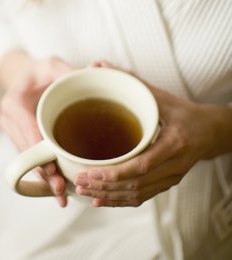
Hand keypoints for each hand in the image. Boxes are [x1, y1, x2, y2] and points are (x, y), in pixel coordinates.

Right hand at [0, 51, 74, 206]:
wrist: (24, 78)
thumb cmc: (39, 72)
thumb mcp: (53, 66)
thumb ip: (69, 72)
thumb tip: (94, 76)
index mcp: (14, 102)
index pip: (27, 132)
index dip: (40, 153)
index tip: (54, 170)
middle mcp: (9, 119)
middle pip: (26, 152)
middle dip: (43, 172)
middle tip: (61, 189)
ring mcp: (12, 131)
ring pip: (26, 159)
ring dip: (42, 177)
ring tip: (60, 194)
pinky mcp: (19, 139)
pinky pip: (29, 157)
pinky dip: (42, 172)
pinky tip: (55, 188)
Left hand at [74, 61, 231, 206]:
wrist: (210, 132)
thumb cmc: (183, 112)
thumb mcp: (160, 95)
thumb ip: (129, 81)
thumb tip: (97, 65)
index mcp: (174, 142)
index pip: (143, 165)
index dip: (115, 173)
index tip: (90, 173)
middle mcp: (174, 164)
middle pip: (135, 185)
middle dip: (104, 186)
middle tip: (78, 182)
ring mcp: (171, 178)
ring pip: (136, 195)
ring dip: (108, 195)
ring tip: (83, 190)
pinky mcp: (167, 184)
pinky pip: (142, 198)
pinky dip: (119, 201)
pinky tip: (100, 199)